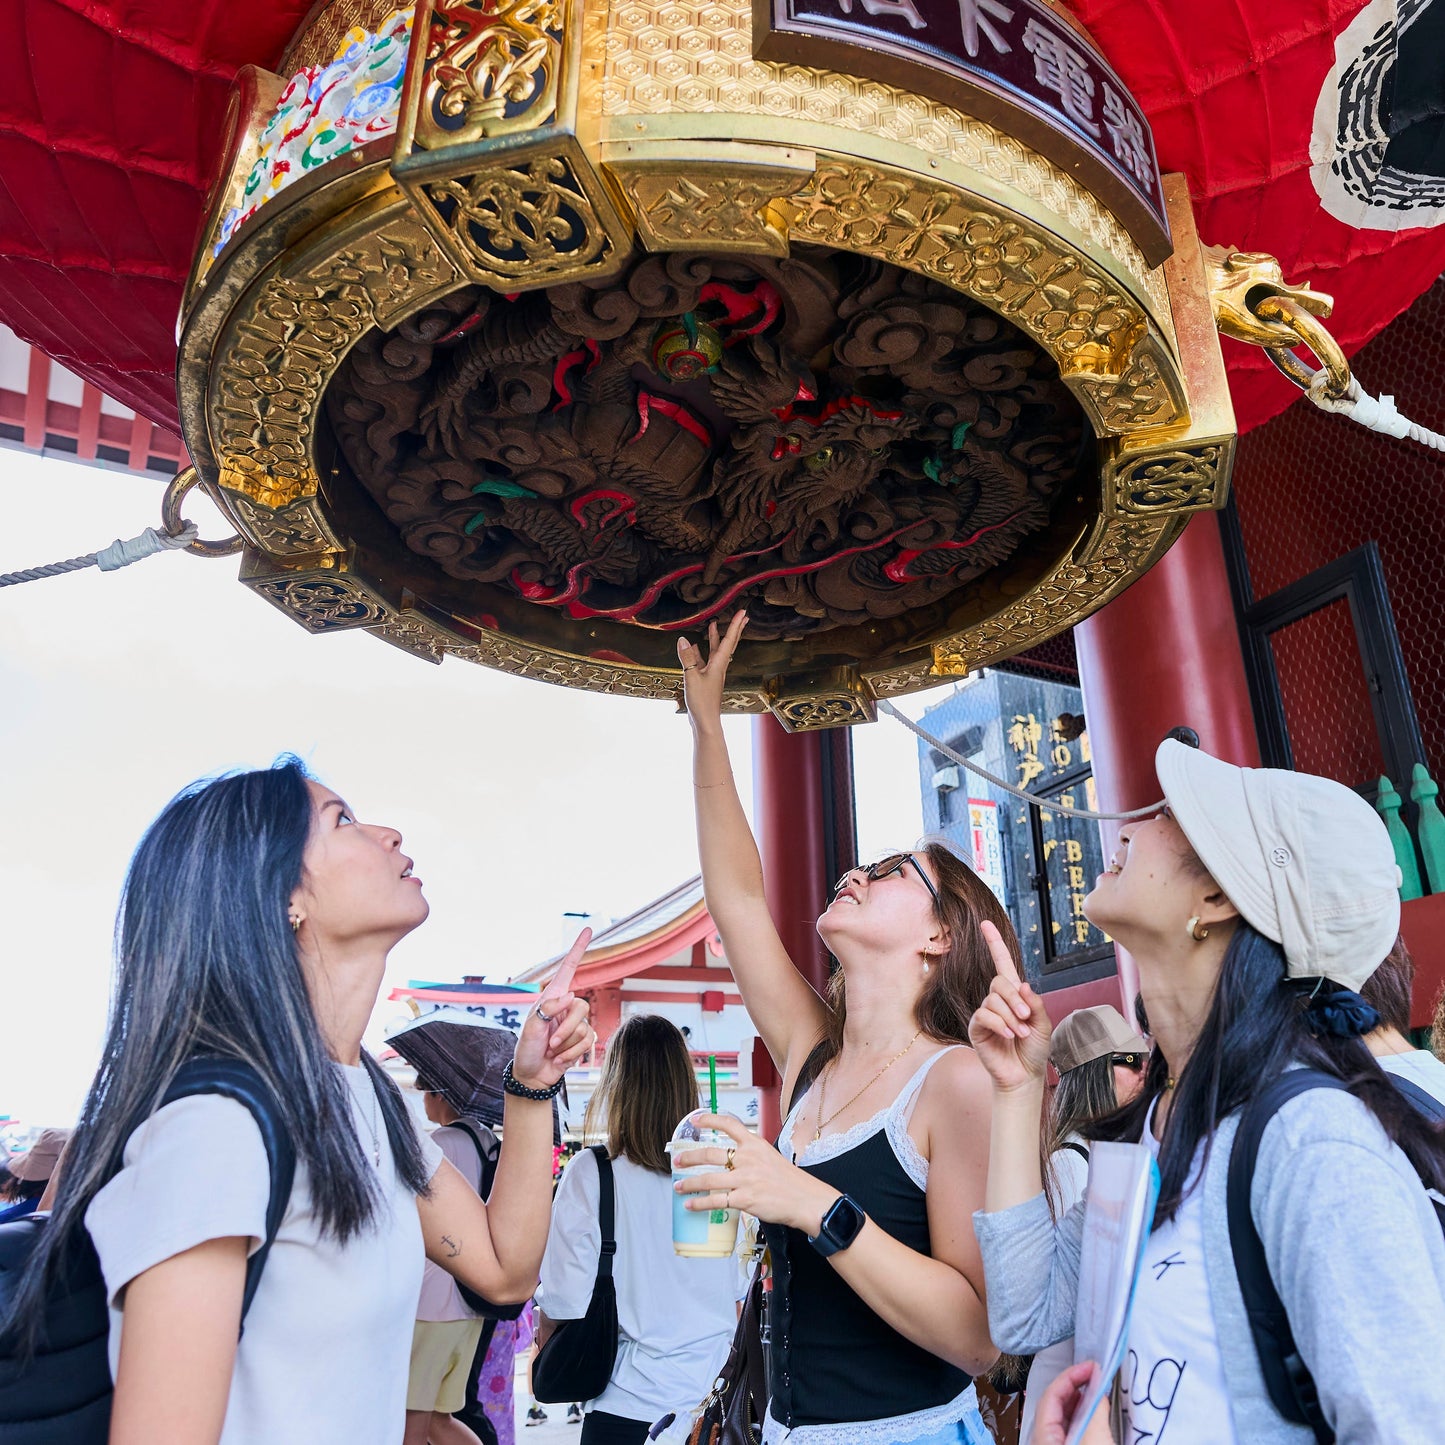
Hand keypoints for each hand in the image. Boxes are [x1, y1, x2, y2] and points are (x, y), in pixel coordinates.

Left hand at [512, 929, 594, 1090]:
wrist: (532, 1076)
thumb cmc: (526, 1049)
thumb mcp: (530, 1028)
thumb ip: (547, 1009)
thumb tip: (570, 996)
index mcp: (551, 998)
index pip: (568, 969)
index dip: (578, 949)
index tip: (589, 930)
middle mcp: (565, 1008)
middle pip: (581, 1007)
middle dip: (567, 1029)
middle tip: (551, 1043)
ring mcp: (575, 1024)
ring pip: (585, 1028)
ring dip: (566, 1045)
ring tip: (552, 1052)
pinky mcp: (582, 1041)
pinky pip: (588, 1043)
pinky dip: (572, 1054)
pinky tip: (560, 1059)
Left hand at [672, 1113, 837, 1234]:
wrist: (805, 1199)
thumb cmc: (790, 1180)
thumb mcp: (771, 1157)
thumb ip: (751, 1155)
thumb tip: (733, 1159)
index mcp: (755, 1144)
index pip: (729, 1125)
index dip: (709, 1121)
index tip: (695, 1121)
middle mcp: (747, 1158)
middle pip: (710, 1154)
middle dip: (689, 1157)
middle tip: (677, 1160)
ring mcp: (745, 1179)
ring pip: (708, 1179)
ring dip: (690, 1183)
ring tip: (678, 1186)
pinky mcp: (744, 1199)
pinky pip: (716, 1201)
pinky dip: (700, 1204)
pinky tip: (691, 1205)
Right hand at [677, 611, 746, 728]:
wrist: (705, 721)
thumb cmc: (701, 702)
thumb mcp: (691, 677)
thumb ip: (687, 658)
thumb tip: (683, 640)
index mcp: (718, 665)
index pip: (729, 640)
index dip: (735, 625)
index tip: (743, 612)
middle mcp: (718, 667)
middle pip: (728, 644)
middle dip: (734, 629)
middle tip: (742, 617)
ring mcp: (712, 674)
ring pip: (715, 651)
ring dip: (715, 638)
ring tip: (713, 625)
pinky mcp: (705, 680)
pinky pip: (703, 661)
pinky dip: (700, 652)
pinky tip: (694, 647)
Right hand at [968, 920, 1052, 1092]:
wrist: (1025, 1075)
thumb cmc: (1034, 1050)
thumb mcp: (1044, 1024)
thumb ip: (1035, 1003)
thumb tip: (1023, 985)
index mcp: (1014, 995)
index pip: (1002, 964)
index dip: (994, 943)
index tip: (985, 924)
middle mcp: (997, 1000)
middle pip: (1000, 982)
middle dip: (1015, 999)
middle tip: (1027, 1018)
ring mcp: (986, 1013)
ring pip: (993, 1000)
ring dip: (1011, 1018)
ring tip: (1020, 1034)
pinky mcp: (977, 1028)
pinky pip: (984, 1015)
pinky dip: (999, 1024)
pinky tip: (1007, 1035)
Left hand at [1029, 1361, 1112, 1444]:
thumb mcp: (1095, 1439)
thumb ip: (1094, 1411)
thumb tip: (1099, 1388)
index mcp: (1042, 1436)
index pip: (1050, 1395)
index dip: (1070, 1376)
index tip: (1090, 1366)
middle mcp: (1045, 1441)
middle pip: (1055, 1404)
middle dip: (1074, 1385)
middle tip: (1094, 1373)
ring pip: (1064, 1417)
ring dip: (1080, 1400)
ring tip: (1096, 1388)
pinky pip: (1074, 1430)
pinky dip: (1084, 1417)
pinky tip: (1095, 1412)